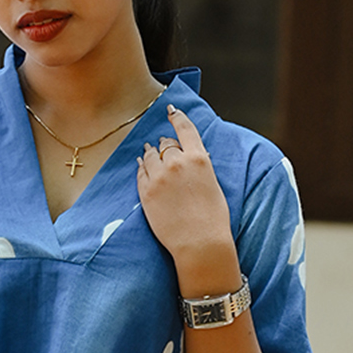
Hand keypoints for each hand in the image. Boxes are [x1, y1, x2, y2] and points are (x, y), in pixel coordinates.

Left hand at [137, 104, 238, 295]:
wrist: (199, 242)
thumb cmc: (212, 218)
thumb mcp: (212, 184)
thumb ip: (199, 167)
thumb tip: (190, 158)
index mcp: (198, 159)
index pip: (185, 129)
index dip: (177, 117)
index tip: (171, 110)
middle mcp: (177, 163)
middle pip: (166, 144)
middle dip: (164, 144)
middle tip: (162, 144)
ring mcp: (159, 177)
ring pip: (150, 156)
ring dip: (150, 153)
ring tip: (148, 152)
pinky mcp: (146, 192)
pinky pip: (140, 172)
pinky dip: (141, 167)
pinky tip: (142, 165)